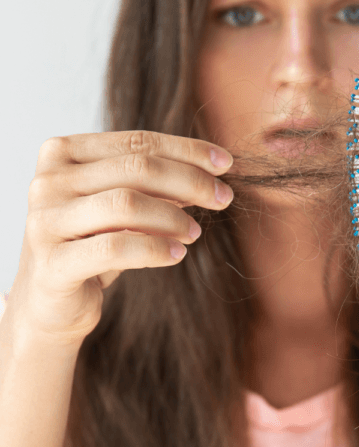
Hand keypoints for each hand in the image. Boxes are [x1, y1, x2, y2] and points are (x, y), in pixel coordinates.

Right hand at [10, 130, 233, 347]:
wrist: (51, 304)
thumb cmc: (90, 247)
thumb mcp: (122, 207)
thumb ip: (153, 184)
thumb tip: (209, 170)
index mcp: (62, 154)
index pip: (136, 142)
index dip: (186, 151)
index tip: (225, 163)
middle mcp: (48, 181)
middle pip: (136, 168)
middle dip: (189, 181)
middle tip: (223, 197)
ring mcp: (45, 221)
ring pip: (126, 204)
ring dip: (173, 217)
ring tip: (195, 233)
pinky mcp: (52, 263)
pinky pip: (115, 248)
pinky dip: (154, 248)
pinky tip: (177, 254)